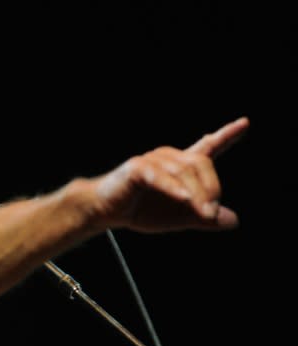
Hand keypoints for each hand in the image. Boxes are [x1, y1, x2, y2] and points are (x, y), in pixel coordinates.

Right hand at [93, 117, 248, 232]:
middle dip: (212, 188)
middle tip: (212, 213)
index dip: (227, 135)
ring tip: (203, 214)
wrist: (103, 210)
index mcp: (179, 166)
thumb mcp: (177, 218)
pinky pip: (161, 177)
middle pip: (201, 164)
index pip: (207, 147)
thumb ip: (203, 218)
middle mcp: (168, 158)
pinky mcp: (137, 169)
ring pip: (184, 172)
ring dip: (197, 194)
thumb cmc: (138, 209)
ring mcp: (152, 160)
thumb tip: (233, 221)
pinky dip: (174, 189)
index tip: (244, 123)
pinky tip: (185, 199)